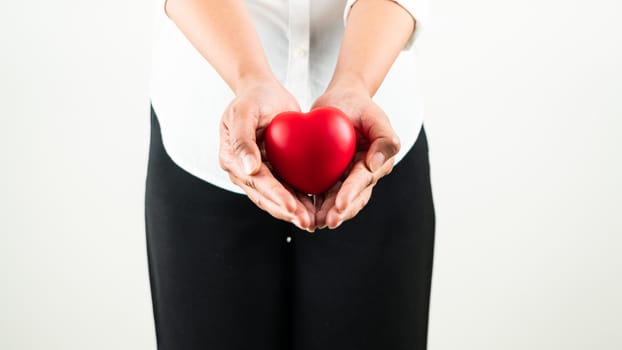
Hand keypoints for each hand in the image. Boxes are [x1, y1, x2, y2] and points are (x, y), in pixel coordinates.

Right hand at [218, 77, 314, 230]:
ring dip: (293, 211)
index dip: (275, 195)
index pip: (256, 181)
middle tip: (307, 222)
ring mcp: (255, 172)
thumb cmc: (253, 97)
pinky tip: (313, 208)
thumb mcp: (245, 112)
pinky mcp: (270, 170)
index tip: (292, 206)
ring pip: (274, 198)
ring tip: (312, 221)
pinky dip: (297, 199)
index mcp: (231, 157)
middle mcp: (241, 169)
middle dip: (287, 210)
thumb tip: (247, 169)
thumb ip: (242, 140)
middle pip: (265, 196)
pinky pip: (283, 188)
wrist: (261, 90)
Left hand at [311, 82, 400, 228]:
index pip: (363, 181)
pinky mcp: (330, 176)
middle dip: (339, 211)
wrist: (341, 101)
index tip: (340, 205)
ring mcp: (346, 177)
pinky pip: (322, 192)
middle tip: (325, 221)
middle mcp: (363, 174)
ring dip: (326, 212)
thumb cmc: (359, 105)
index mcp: (377, 163)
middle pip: (352, 197)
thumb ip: (384, 138)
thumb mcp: (374, 116)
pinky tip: (302, 211)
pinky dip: (313, 203)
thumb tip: (376, 164)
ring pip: (337, 200)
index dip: (351, 193)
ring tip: (313, 222)